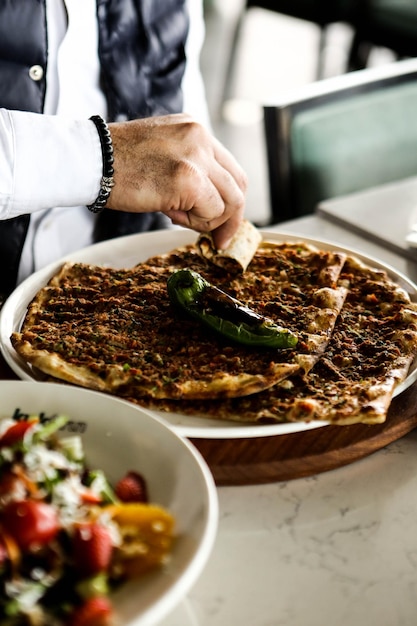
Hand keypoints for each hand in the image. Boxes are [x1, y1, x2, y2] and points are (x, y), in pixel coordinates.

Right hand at [107, 114, 246, 248]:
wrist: (90, 161)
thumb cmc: (116, 164)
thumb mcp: (162, 155)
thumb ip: (190, 171)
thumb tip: (210, 205)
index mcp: (195, 130)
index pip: (230, 169)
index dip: (230, 200)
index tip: (223, 221)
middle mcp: (201, 137)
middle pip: (238, 186)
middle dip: (231, 218)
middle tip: (218, 240)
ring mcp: (197, 156)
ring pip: (229, 202)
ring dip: (208, 220)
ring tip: (177, 216)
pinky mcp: (190, 178)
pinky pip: (212, 212)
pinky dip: (197, 223)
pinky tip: (171, 214)